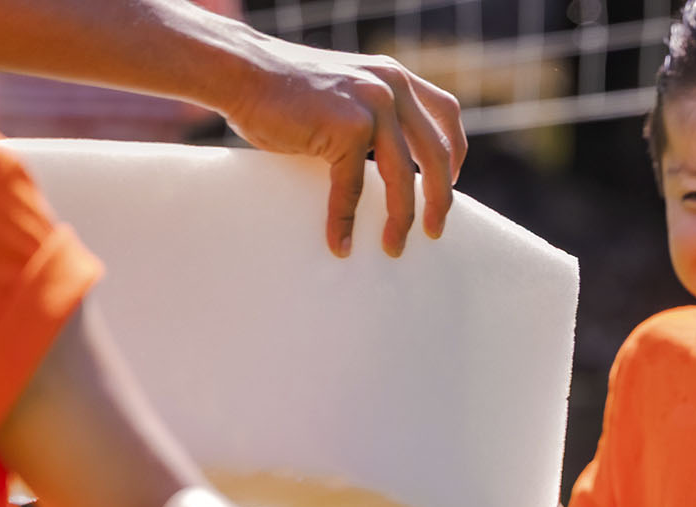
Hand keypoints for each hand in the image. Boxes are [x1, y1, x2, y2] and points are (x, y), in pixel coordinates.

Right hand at [223, 34, 466, 257]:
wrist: (239, 70)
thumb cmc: (282, 89)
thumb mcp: (345, 93)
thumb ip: (373, 117)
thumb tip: (391, 167)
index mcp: (394, 77)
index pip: (447, 114)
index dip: (456, 154)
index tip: (452, 182)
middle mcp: (391, 86)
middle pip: (437, 154)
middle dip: (440, 199)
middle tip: (435, 232)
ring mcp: (372, 105)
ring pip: (403, 177)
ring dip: (402, 219)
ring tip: (394, 247)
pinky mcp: (347, 128)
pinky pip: (352, 188)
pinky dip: (344, 221)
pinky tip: (340, 243)